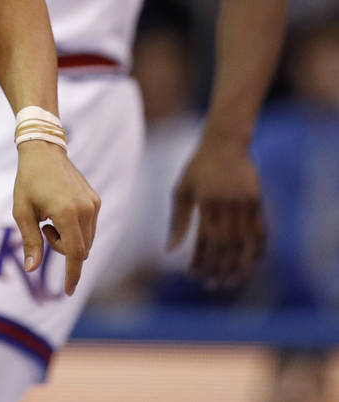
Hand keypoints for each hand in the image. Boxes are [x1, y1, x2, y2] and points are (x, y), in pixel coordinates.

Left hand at [13, 141, 100, 295]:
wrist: (43, 151)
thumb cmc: (28, 180)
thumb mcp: (22, 211)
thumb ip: (30, 241)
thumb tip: (32, 270)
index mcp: (66, 212)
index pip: (75, 254)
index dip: (72, 275)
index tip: (68, 291)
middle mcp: (85, 209)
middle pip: (81, 250)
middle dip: (62, 249)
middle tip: (44, 228)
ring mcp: (93, 204)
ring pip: (87, 240)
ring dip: (69, 240)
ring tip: (50, 218)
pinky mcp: (95, 200)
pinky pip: (90, 228)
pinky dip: (76, 230)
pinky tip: (61, 212)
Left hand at [168, 138, 264, 288]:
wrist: (225, 144)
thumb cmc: (197, 168)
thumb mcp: (181, 189)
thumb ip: (177, 221)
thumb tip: (169, 251)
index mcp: (205, 202)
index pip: (205, 242)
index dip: (200, 262)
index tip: (194, 275)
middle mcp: (227, 205)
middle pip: (226, 247)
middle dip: (218, 269)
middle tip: (212, 285)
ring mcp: (245, 204)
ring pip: (245, 244)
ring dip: (239, 266)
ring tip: (231, 282)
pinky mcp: (258, 203)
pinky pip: (261, 234)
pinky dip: (257, 252)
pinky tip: (250, 265)